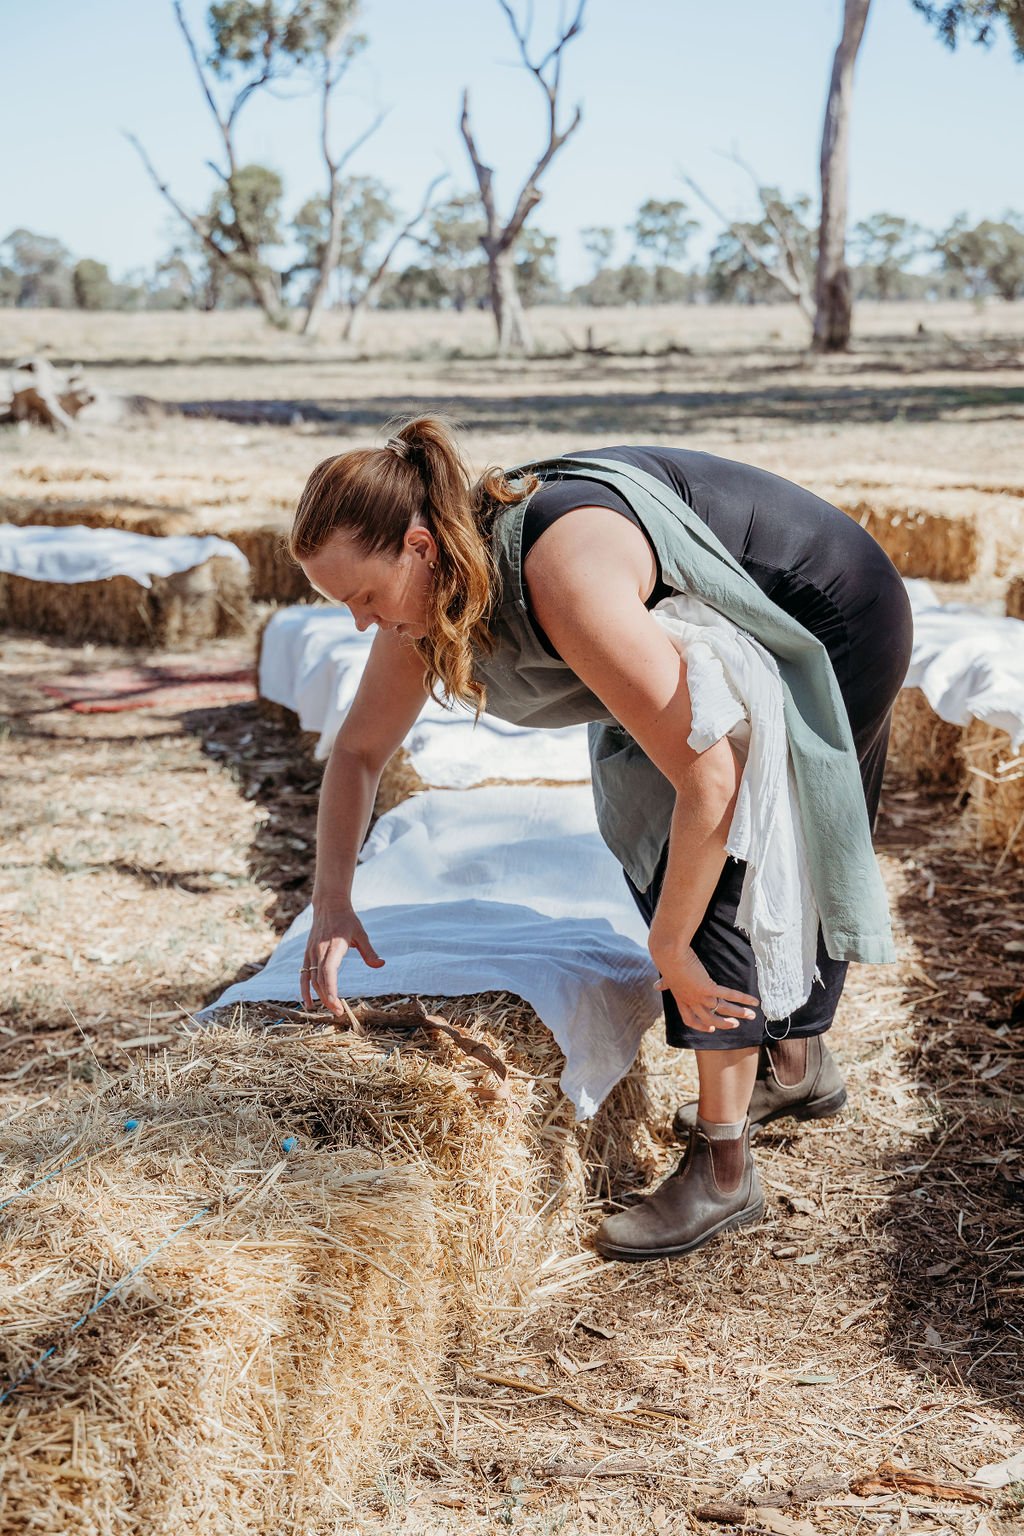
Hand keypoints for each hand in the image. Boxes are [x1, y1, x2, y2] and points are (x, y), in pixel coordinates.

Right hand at [301, 899, 383, 1017]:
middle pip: (320, 980)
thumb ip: (369, 951)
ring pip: (311, 979)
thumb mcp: (361, 934)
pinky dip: (305, 989)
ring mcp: (311, 953)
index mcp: (333, 947)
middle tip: (338, 1012)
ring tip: (329, 1009)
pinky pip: (304, 975)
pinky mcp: (307, 954)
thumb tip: (381, 965)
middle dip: (328, 998)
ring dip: (318, 996)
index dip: (330, 988)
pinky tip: (308, 1003)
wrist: (328, 906)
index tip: (335, 1003)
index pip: (328, 971)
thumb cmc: (347, 920)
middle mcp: (319, 951)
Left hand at [649, 937, 758, 1034]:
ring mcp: (700, 996)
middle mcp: (691, 1001)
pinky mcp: (709, 988)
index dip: (701, 1026)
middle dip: (724, 1024)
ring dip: (739, 1013)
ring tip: (751, 1015)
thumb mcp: (666, 976)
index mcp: (681, 999)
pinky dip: (742, 999)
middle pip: (710, 1019)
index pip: (690, 1020)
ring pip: (723, 1010)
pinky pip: (729, 996)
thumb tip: (656, 987)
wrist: (669, 953)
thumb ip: (664, 984)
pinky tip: (753, 1001)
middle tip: (735, 1024)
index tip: (711, 1028)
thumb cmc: (667, 961)